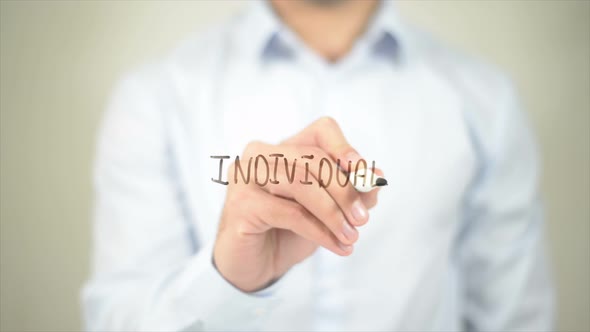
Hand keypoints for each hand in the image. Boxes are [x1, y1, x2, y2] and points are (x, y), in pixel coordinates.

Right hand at [213, 117, 381, 291]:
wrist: (255, 265)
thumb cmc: (288, 231)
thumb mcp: (327, 211)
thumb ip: (351, 192)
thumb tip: (377, 177)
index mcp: (283, 149)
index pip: (320, 130)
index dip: (344, 147)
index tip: (363, 172)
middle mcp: (260, 155)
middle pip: (312, 159)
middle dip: (344, 190)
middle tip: (362, 219)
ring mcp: (245, 177)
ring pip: (300, 182)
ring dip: (333, 213)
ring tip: (351, 236)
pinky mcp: (241, 205)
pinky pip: (289, 213)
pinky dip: (319, 231)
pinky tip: (336, 246)